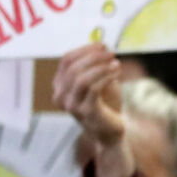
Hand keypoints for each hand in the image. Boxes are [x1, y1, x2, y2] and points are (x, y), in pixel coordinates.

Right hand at [53, 44, 133, 176]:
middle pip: (72, 67)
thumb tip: (101, 45)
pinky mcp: (85, 112)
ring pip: (80, 78)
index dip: (84, 50)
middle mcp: (60, 96)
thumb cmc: (105, 104)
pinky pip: (93, 88)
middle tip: (111, 53)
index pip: (66, 60)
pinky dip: (105, 77)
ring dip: (100, 67)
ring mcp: (71, 105)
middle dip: (93, 57)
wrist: (111, 131)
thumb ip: (97, 64)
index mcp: (60, 85)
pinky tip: (116, 73)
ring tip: (115, 64)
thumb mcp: (100, 79)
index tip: (102, 45)